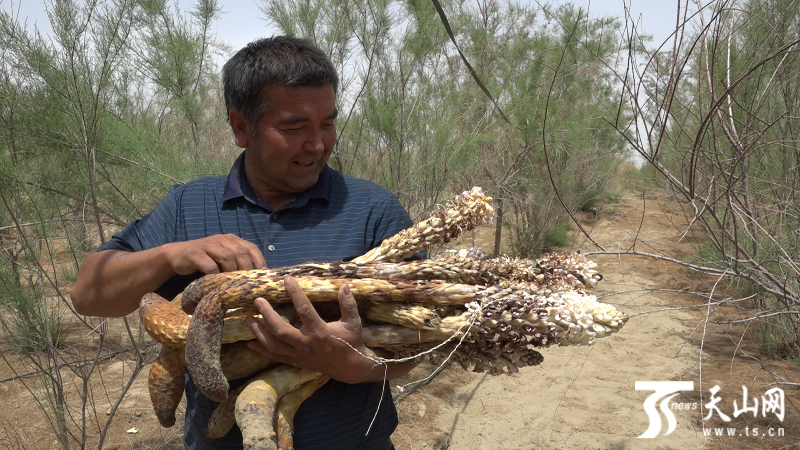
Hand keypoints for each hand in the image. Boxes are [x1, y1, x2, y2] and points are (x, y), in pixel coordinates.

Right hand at [163, 234, 266, 274]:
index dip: (259, 260)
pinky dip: (215, 274)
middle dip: (247, 268)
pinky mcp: (195, 253)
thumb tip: (255, 279)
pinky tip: (216, 282)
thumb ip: (236, 262)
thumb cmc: (204, 259)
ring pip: (227, 256)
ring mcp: (208, 245)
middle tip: (248, 283)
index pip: (251, 247)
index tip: (263, 275)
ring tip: (233, 284)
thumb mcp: (222, 258)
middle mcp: (221, 239)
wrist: (176, 255)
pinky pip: (209, 265)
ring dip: (232, 271)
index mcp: (231, 239)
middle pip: (241, 252)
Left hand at [245, 276, 379, 383]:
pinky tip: (249, 343)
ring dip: (259, 332)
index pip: (305, 310)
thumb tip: (344, 285)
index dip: (295, 294)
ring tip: (248, 319)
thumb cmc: (351, 342)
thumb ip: (348, 304)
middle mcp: (306, 344)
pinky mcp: (296, 361)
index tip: (286, 280)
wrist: (349, 367)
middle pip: (281, 330)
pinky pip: (275, 356)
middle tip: (258, 301)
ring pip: (274, 345)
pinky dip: (261, 350)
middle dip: (267, 315)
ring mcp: (299, 354)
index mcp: (320, 332)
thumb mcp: (353, 322)